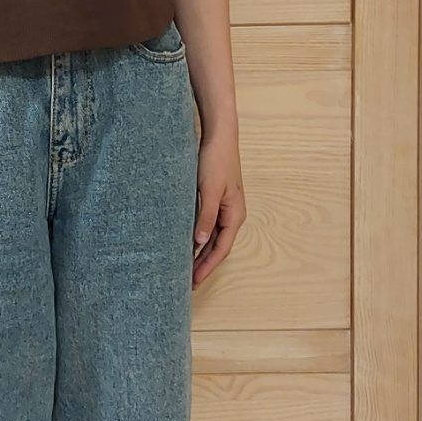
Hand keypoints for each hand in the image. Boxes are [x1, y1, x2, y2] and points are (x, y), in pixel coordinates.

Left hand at [192, 129, 245, 287]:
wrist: (219, 137)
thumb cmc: (216, 161)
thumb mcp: (210, 190)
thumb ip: (206, 216)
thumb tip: (201, 242)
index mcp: (235, 215)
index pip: (221, 249)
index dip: (207, 267)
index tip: (194, 282)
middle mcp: (232, 215)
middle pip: (218, 247)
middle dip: (204, 265)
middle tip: (188, 283)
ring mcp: (224, 208)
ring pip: (212, 238)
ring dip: (201, 254)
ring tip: (186, 269)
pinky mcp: (215, 200)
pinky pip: (208, 226)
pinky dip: (198, 238)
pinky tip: (187, 244)